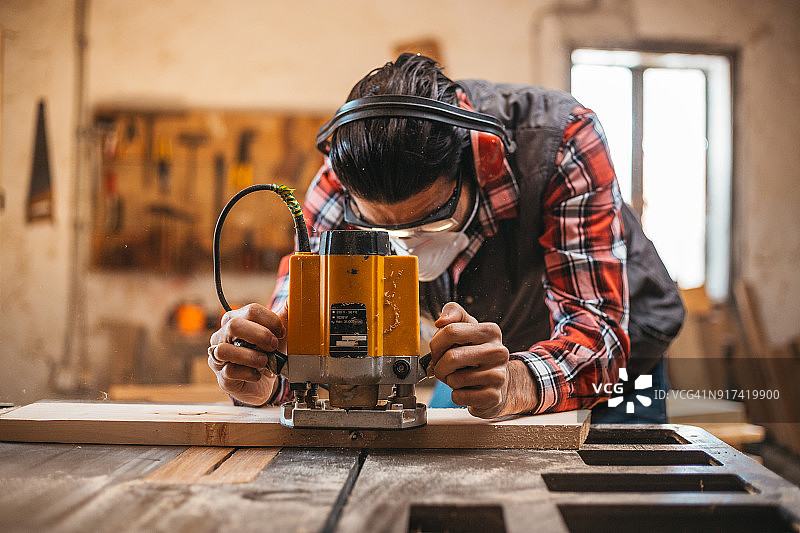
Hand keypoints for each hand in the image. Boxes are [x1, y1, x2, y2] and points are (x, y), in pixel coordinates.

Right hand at [209, 303, 286, 405]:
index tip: (282, 332)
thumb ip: (286, 314)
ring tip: (265, 362)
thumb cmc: (268, 352)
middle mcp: (223, 335)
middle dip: (259, 335)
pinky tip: (257, 374)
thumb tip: (296, 295)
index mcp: (237, 319)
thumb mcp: (278, 333)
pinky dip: (247, 373)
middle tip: (273, 346)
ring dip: (250, 356)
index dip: (270, 320)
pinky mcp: (222, 376)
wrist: (263, 380)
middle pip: (234, 325)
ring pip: (224, 350)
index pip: (251, 310)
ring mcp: (218, 356)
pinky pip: (229, 372)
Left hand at [429, 302, 512, 417]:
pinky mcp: (494, 396)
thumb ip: (453, 313)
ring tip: (460, 377)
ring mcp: (498, 375)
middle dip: (440, 365)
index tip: (438, 350)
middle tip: (445, 367)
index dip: (437, 344)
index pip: (451, 331)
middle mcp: (498, 352)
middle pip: (451, 357)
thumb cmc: (476, 353)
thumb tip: (441, 321)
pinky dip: (456, 395)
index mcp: (491, 331)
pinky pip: (459, 396)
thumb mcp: (467, 327)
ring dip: (449, 381)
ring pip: (454, 379)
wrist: (496, 383)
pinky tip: (467, 389)